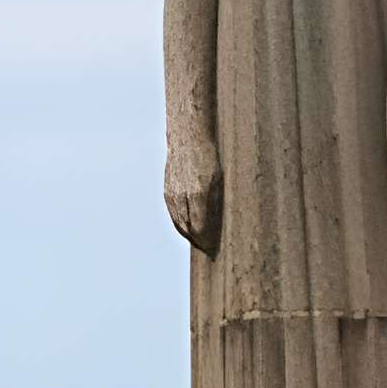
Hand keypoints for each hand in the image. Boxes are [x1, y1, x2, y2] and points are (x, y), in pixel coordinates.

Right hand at [164, 135, 222, 252]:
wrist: (187, 137)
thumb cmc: (209, 156)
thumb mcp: (219, 179)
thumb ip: (215, 203)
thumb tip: (215, 225)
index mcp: (199, 195)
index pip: (201, 229)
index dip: (207, 242)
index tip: (214, 250)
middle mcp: (183, 197)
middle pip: (189, 230)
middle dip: (199, 241)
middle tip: (208, 250)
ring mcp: (173, 195)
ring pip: (180, 224)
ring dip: (189, 235)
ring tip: (199, 242)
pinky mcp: (167, 191)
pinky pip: (174, 214)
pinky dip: (181, 224)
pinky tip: (188, 227)